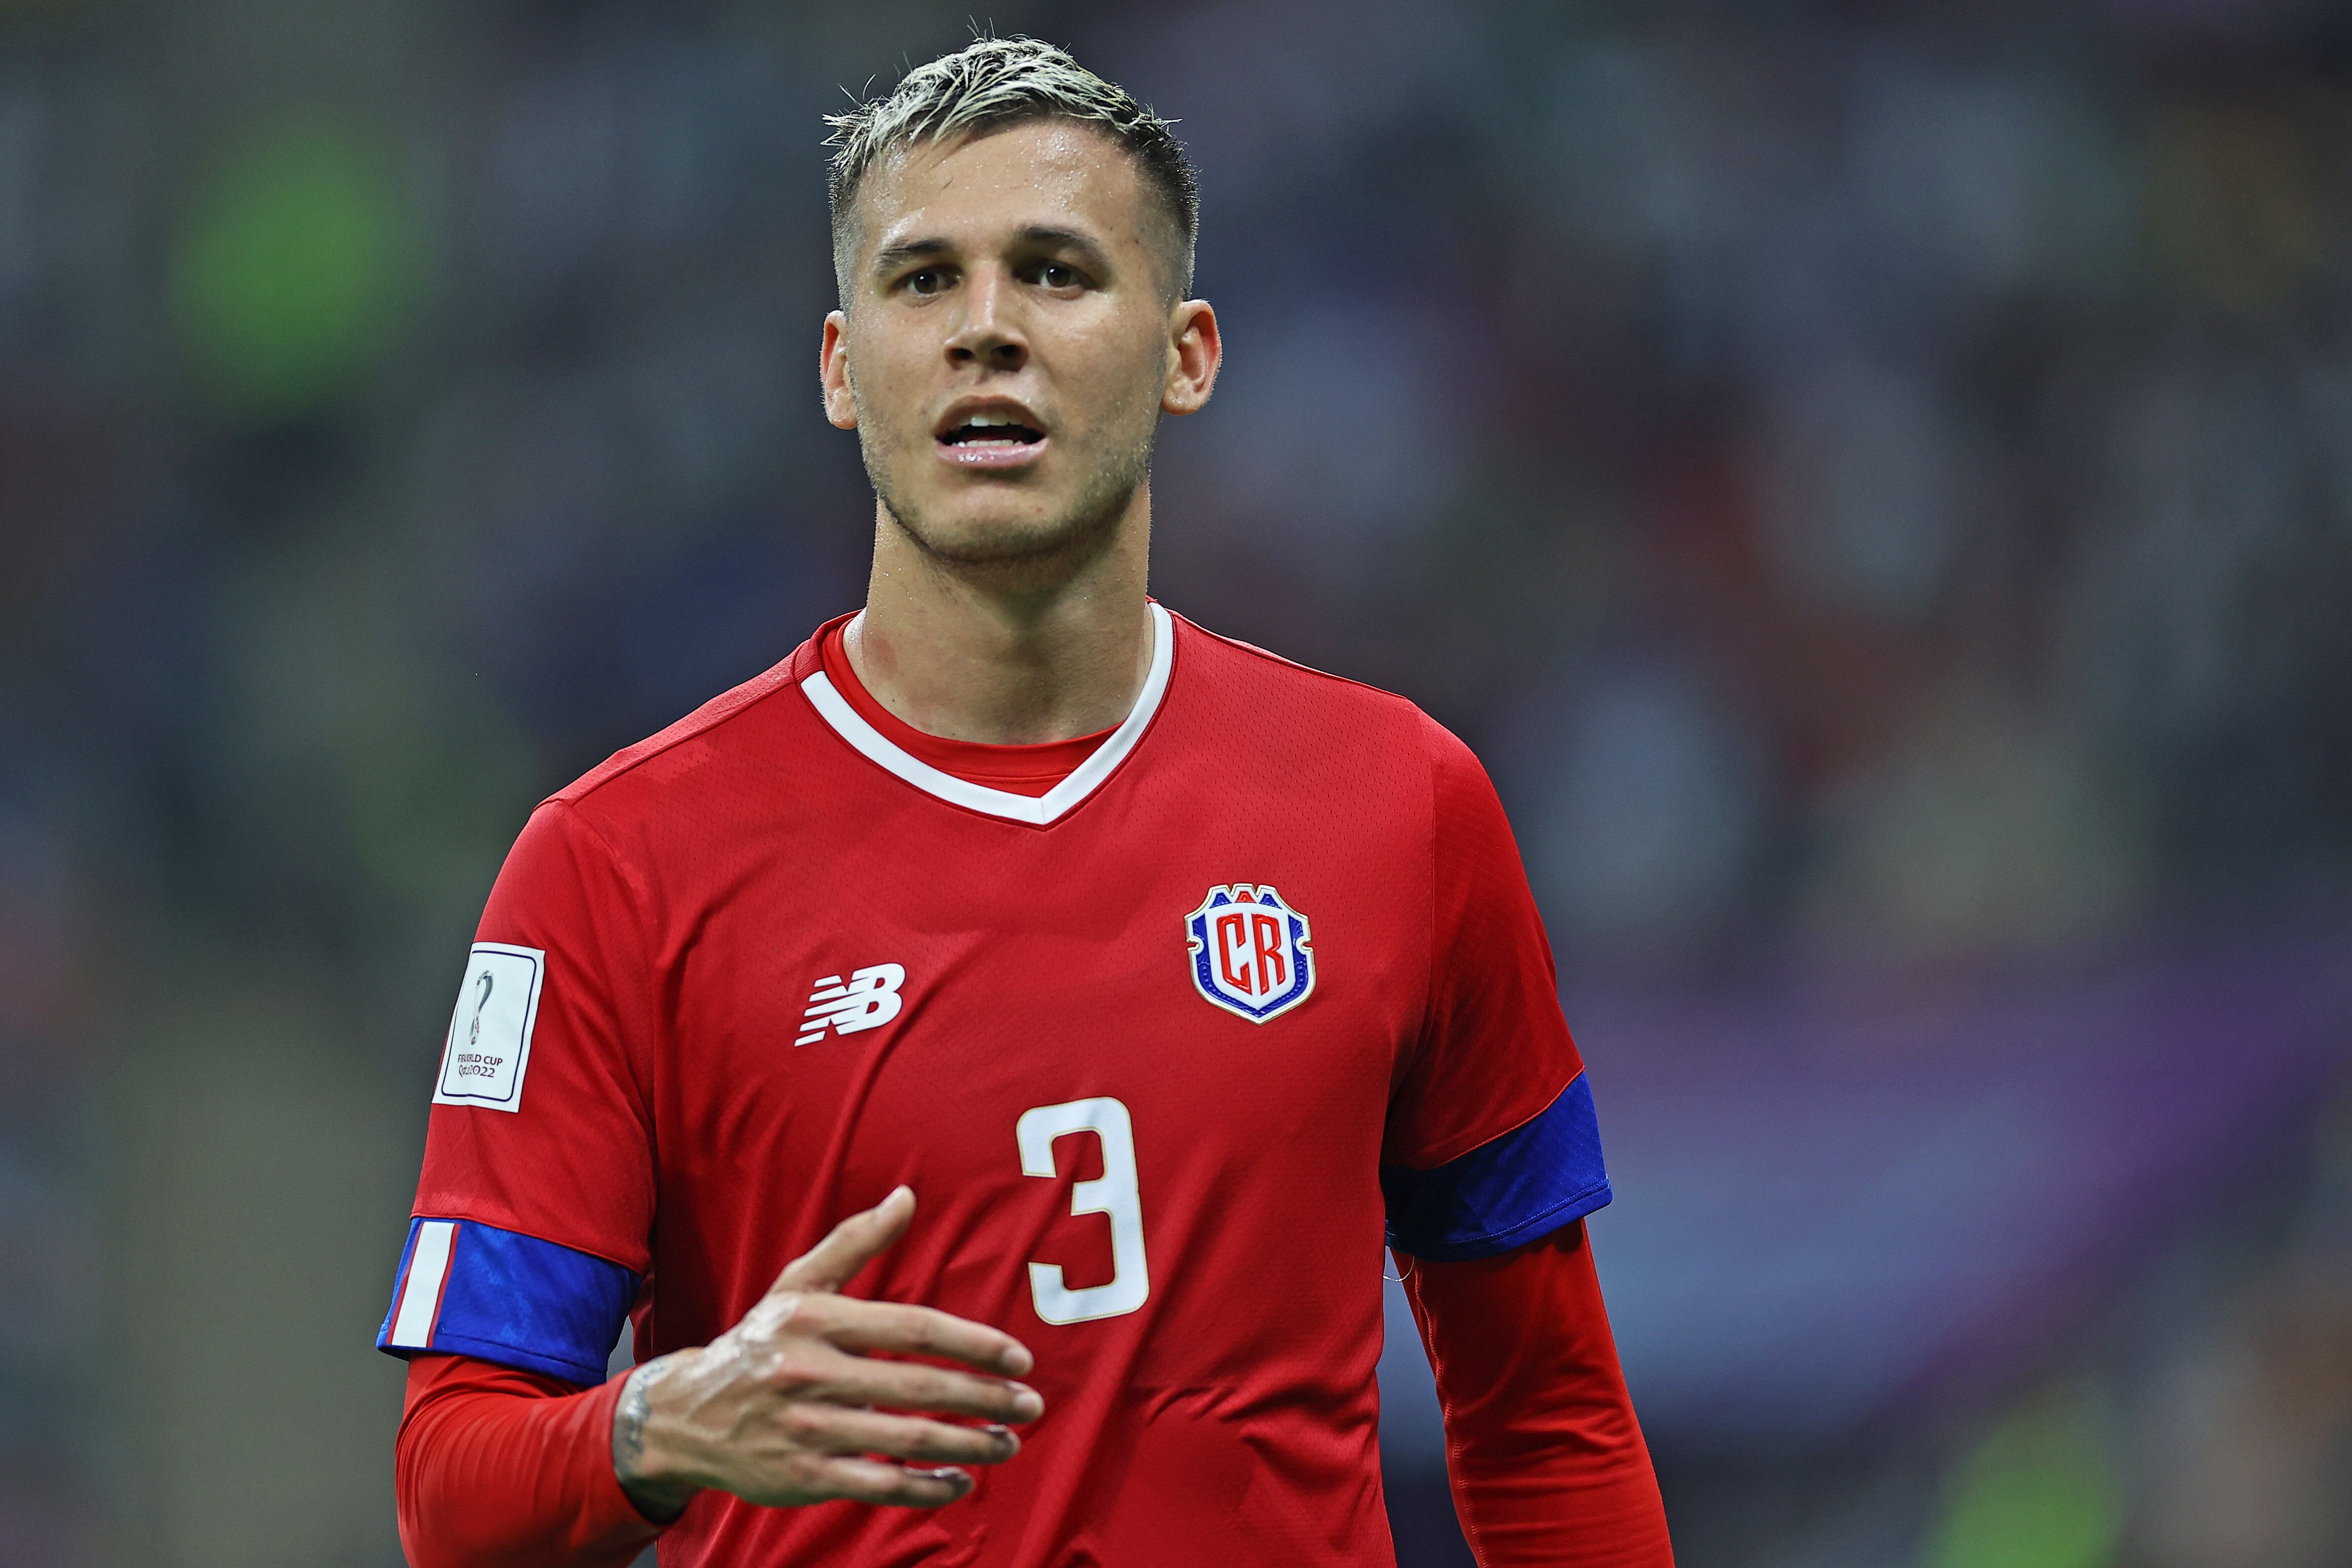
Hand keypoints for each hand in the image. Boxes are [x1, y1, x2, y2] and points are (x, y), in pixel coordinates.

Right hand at [612, 1186, 1041, 1517]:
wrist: (684, 1415)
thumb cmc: (758, 1342)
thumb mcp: (797, 1283)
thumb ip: (856, 1241)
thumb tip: (907, 1197)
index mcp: (816, 1318)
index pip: (913, 1328)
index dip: (973, 1344)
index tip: (1019, 1358)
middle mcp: (810, 1372)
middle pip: (919, 1388)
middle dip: (986, 1399)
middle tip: (1029, 1406)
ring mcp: (806, 1429)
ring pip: (906, 1441)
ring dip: (969, 1445)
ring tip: (1009, 1443)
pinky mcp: (802, 1476)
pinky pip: (878, 1485)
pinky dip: (926, 1488)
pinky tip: (960, 1482)